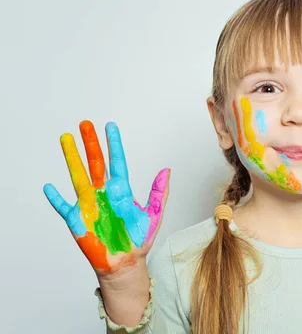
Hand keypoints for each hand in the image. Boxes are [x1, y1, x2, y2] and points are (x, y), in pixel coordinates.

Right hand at [44, 121, 169, 276]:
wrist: (126, 263)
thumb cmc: (138, 239)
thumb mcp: (154, 214)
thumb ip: (159, 193)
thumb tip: (167, 171)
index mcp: (121, 190)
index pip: (116, 161)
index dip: (113, 144)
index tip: (111, 127)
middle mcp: (104, 193)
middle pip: (95, 163)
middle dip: (90, 143)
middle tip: (85, 124)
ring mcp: (90, 204)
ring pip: (78, 176)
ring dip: (72, 158)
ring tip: (66, 139)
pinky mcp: (78, 220)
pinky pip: (65, 206)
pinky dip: (57, 197)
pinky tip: (50, 186)